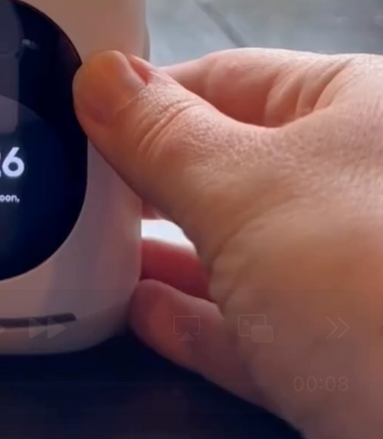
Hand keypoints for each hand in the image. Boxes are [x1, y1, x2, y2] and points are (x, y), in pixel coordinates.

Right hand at [74, 47, 382, 438]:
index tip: (87, 109)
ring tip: (101, 248)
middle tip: (85, 183)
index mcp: (360, 110)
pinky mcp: (348, 361)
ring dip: (172, 253)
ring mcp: (358, 278)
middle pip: (236, 164)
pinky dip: (197, 322)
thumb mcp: (242, 190)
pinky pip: (255, 329)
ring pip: (245, 250)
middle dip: (158, 177)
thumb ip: (161, 134)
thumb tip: (104, 79)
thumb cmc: (377, 295)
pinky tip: (147, 315)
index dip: (152, 93)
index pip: (232, 77)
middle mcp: (366, 187)